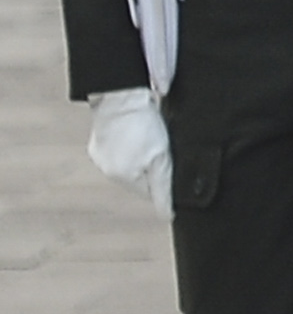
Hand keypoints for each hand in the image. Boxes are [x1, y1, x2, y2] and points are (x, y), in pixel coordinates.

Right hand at [86, 89, 171, 216]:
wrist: (121, 97)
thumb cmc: (144, 126)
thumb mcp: (160, 158)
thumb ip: (163, 187)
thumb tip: (167, 216)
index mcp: (124, 177)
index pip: (150, 192)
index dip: (164, 183)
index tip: (172, 168)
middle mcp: (109, 170)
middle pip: (140, 179)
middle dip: (153, 170)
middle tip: (165, 150)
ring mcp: (101, 155)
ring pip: (131, 164)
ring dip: (142, 157)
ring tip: (152, 139)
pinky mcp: (99, 141)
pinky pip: (122, 150)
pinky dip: (132, 146)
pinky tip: (139, 133)